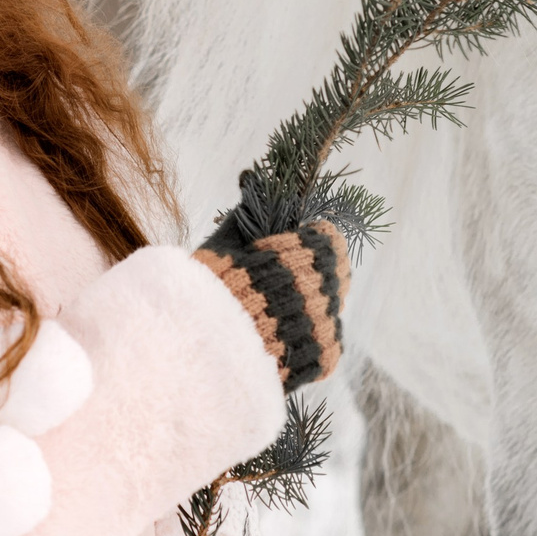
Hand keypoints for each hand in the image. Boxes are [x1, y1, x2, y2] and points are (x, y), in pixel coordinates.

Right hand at [194, 200, 349, 392]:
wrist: (202, 354)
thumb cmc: (207, 294)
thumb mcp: (224, 245)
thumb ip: (246, 213)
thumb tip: (250, 176)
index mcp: (306, 253)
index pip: (328, 239)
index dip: (309, 244)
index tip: (288, 253)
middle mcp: (324, 287)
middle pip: (334, 274)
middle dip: (311, 276)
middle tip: (278, 288)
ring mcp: (327, 324)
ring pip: (330, 310)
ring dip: (308, 312)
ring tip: (271, 321)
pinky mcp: (324, 358)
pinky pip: (327, 344)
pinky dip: (307, 343)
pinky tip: (278, 344)